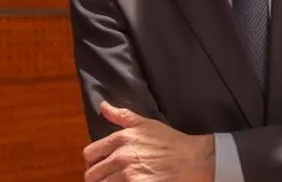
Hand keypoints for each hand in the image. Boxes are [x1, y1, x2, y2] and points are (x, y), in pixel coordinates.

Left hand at [83, 101, 213, 181]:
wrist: (191, 160)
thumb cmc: (170, 142)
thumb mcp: (145, 123)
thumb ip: (121, 115)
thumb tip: (103, 106)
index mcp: (121, 139)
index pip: (90, 153)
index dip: (91, 162)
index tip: (97, 166)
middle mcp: (121, 157)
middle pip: (92, 174)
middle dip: (96, 178)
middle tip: (105, 180)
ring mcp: (128, 175)